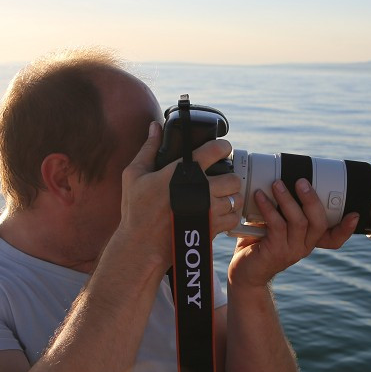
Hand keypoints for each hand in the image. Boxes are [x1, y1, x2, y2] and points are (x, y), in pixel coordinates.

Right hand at [117, 125, 244, 263]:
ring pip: (235, 198)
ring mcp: (209, 210)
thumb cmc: (136, 210)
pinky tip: (218, 213)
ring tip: (219, 197)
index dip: (223, 146)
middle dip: (229, 176)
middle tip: (220, 179)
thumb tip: (155, 126)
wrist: (142, 246)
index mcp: (183, 173)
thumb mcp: (134, 175)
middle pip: (233, 177)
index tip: (223, 149)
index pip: (215, 151)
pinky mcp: (212, 227)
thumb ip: (148, 148)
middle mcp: (201, 190)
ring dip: (230, 196)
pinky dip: (230, 214)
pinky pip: (233, 217)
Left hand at [227, 178, 358, 289]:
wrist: (244, 272)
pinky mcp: (276, 252)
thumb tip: (280, 177)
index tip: (355, 215)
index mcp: (309, 240)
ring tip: (277, 183)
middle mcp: (304, 246)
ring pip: (299, 222)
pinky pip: (277, 226)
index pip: (334, 238)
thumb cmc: (259, 242)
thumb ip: (282, 209)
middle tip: (301, 181)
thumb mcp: (275, 224)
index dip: (346, 228)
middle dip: (312, 199)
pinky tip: (260, 196)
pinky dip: (268, 208)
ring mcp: (291, 251)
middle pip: (318, 222)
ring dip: (288, 199)